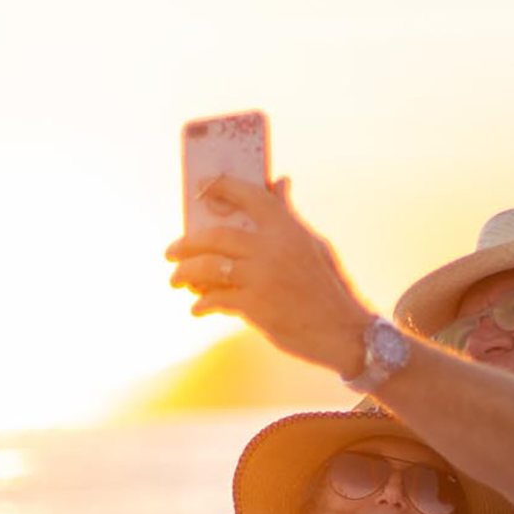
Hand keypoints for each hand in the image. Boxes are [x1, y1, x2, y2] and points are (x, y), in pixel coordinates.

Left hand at [164, 177, 377, 373]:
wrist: (342, 331)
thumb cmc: (327, 286)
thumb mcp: (312, 244)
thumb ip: (288, 215)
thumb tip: (279, 182)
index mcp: (287, 228)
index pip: (249, 195)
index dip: (222, 187)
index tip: (201, 188)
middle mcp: (272, 248)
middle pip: (215, 236)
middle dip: (187, 243)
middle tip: (171, 251)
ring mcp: (262, 277)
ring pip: (208, 268)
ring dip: (186, 273)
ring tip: (176, 280)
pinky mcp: (256, 306)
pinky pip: (216, 299)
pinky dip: (202, 303)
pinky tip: (198, 308)